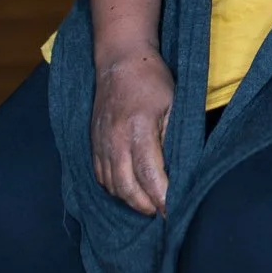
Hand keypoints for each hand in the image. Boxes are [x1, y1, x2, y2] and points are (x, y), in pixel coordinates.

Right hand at [90, 50, 173, 215]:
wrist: (119, 60)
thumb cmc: (152, 80)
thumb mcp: (174, 104)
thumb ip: (173, 137)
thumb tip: (178, 169)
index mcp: (138, 129)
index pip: (148, 174)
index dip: (160, 197)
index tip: (172, 210)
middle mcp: (114, 140)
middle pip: (126, 186)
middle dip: (144, 205)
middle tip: (160, 212)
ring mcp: (100, 142)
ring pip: (111, 184)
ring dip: (129, 199)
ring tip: (147, 204)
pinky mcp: (92, 141)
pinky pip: (100, 174)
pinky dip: (114, 188)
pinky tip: (127, 189)